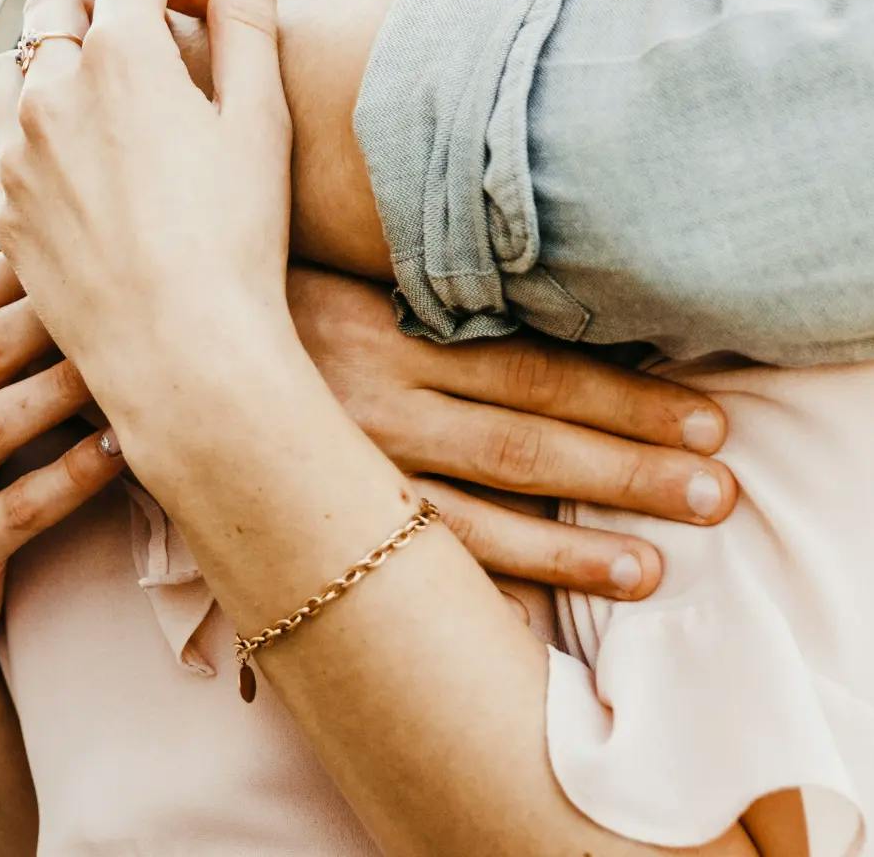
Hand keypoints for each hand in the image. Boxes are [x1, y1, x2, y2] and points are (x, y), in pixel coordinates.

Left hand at [0, 0, 275, 416]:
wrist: (182, 352)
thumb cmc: (238, 238)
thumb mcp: (261, 119)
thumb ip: (250, 21)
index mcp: (121, 54)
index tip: (207, 4)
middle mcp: (51, 90)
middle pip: (56, 4)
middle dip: (104, 6)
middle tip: (154, 40)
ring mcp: (16, 151)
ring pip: (12, 69)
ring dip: (52, 61)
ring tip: (103, 95)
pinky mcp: (2, 210)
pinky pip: (0, 144)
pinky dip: (33, 132)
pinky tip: (78, 164)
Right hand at [289, 267, 734, 598]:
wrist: (154, 323)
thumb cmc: (279, 278)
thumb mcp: (360, 258)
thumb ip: (449, 279)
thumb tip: (569, 282)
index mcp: (398, 318)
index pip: (535, 362)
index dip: (627, 394)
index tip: (712, 418)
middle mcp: (376, 392)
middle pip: (526, 437)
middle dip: (628, 469)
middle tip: (719, 495)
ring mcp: (344, 460)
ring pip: (475, 509)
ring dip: (571, 543)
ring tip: (656, 569)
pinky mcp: (317, 507)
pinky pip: (406, 552)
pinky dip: (478, 580)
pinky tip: (543, 615)